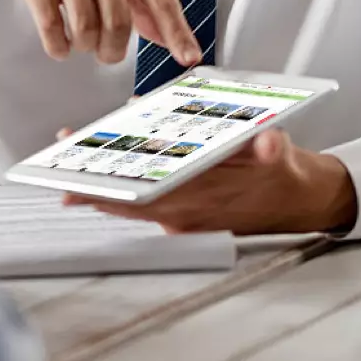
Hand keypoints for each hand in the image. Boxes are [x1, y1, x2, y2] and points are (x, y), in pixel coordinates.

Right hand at [0, 0, 200, 64]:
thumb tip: (164, 33)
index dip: (176, 30)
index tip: (188, 57)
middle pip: (118, 21)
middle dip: (112, 49)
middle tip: (105, 53)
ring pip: (85, 26)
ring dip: (83, 45)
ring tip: (78, 43)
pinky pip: (50, 23)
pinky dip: (57, 45)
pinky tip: (58, 45)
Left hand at [56, 127, 358, 235]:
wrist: (300, 200)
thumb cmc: (280, 172)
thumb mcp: (280, 152)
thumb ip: (268, 147)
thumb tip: (266, 141)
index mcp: (209, 195)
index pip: (155, 196)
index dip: (119, 194)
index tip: (88, 189)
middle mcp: (192, 213)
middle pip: (134, 205)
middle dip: (96, 192)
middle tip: (61, 180)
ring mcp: (185, 219)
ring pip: (135, 208)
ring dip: (103, 193)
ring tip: (69, 177)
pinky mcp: (184, 219)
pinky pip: (146, 208)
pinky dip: (123, 196)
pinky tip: (103, 180)